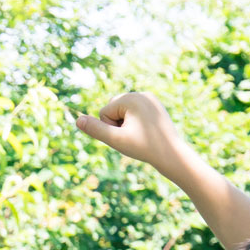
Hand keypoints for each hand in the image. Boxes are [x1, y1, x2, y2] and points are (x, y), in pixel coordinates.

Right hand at [73, 92, 198, 178]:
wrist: (172, 154)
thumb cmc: (144, 148)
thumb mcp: (116, 140)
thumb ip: (96, 129)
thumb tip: (77, 120)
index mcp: (131, 98)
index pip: (104, 112)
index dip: (111, 129)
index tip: (129, 136)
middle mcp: (141, 94)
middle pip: (113, 110)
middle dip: (118, 125)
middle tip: (136, 137)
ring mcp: (150, 99)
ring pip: (123, 113)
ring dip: (126, 126)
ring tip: (141, 135)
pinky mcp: (155, 106)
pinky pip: (134, 114)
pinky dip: (136, 125)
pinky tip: (147, 132)